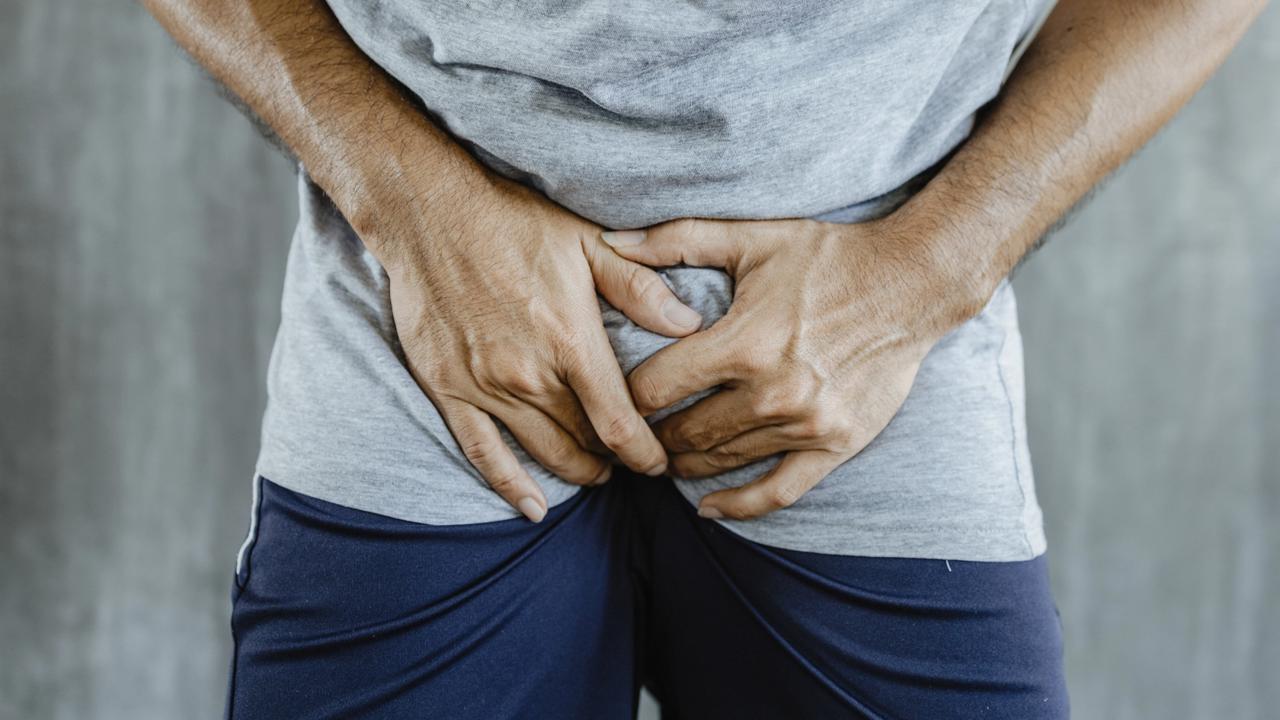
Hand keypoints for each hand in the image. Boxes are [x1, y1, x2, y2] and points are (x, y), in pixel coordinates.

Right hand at [367, 175, 705, 521]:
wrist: (430, 213)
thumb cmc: (514, 222)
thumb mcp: (589, 244)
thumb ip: (640, 289)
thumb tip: (690, 326)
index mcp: (570, 342)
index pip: (619, 424)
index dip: (645, 454)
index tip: (662, 463)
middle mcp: (528, 375)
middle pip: (584, 444)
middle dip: (614, 461)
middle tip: (631, 463)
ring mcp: (484, 387)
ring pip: (541, 453)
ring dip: (574, 470)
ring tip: (596, 472)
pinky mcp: (448, 389)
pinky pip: (481, 452)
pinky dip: (510, 485)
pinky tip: (533, 508)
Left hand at [603, 217, 980, 519]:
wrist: (913, 283)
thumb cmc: (829, 256)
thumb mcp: (753, 237)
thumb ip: (677, 239)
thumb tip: (610, 241)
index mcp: (743, 342)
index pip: (656, 388)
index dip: (623, 396)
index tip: (612, 397)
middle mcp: (771, 392)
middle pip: (684, 432)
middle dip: (650, 435)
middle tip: (631, 433)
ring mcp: (805, 424)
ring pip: (722, 461)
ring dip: (684, 464)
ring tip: (664, 456)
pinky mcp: (836, 444)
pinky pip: (778, 492)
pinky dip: (739, 504)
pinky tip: (708, 507)